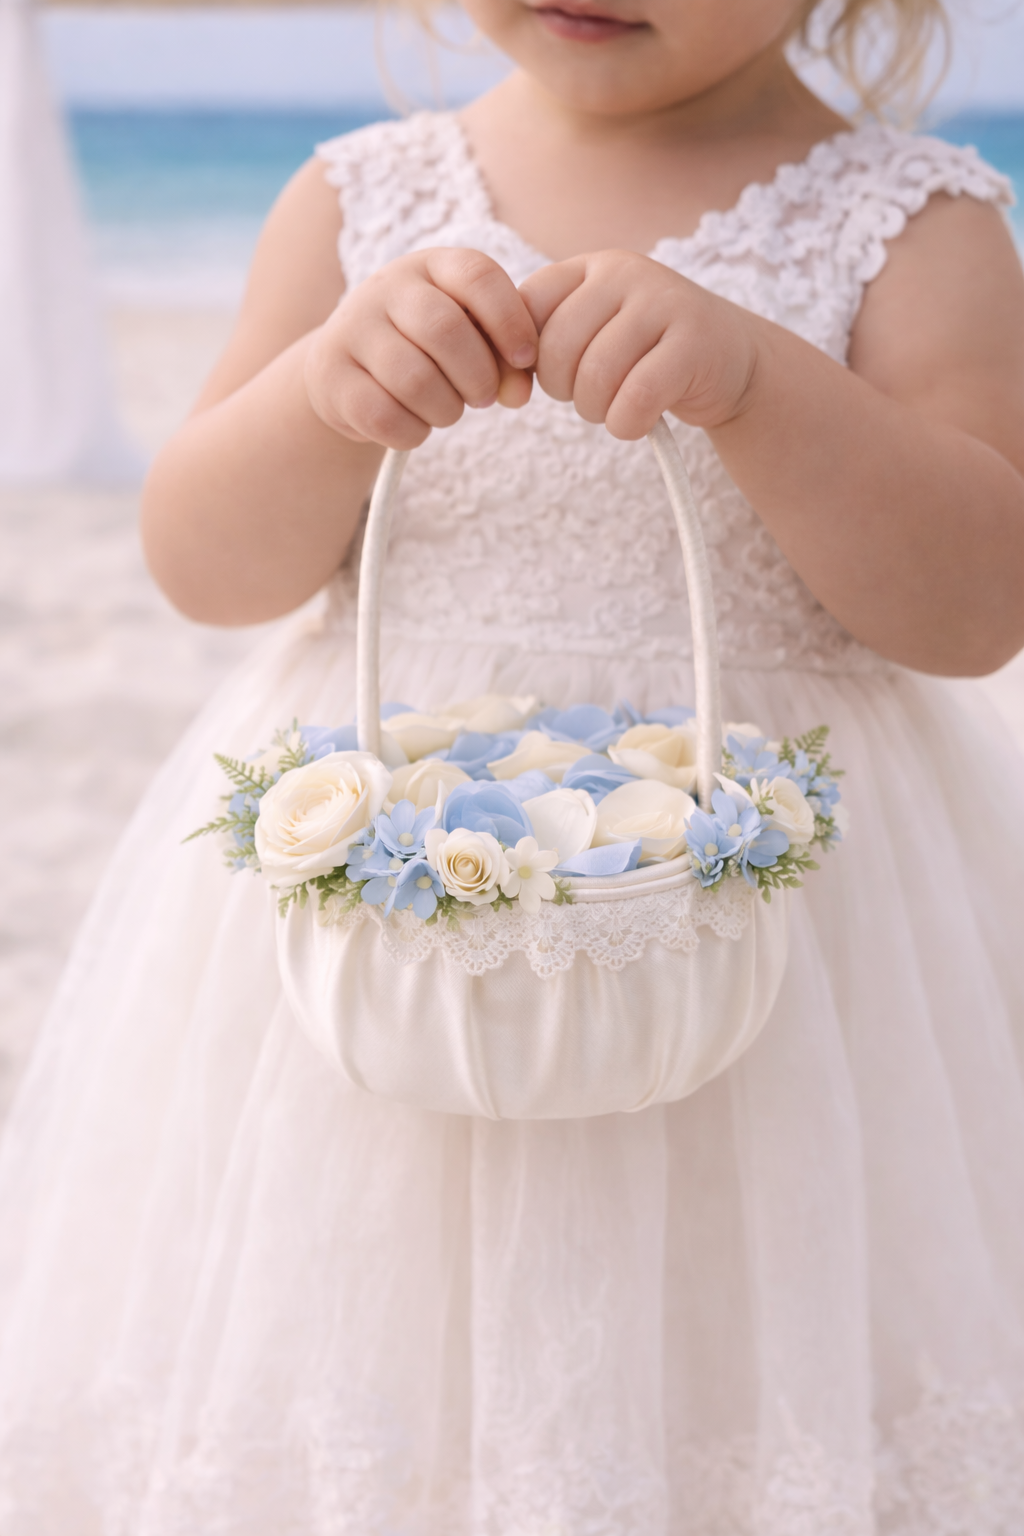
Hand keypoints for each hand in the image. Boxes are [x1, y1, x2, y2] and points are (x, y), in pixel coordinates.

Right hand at [306, 247, 538, 448]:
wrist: (347, 370)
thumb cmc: (425, 352)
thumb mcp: (470, 340)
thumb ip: (505, 359)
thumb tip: (518, 394)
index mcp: (431, 266)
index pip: (478, 275)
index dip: (510, 320)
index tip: (526, 359)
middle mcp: (387, 287)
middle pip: (446, 331)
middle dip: (479, 377)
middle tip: (483, 398)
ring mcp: (352, 329)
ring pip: (415, 380)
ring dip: (446, 411)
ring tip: (447, 411)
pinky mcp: (330, 375)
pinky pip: (384, 416)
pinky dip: (413, 433)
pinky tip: (415, 427)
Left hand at [519, 250, 758, 438]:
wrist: (730, 361)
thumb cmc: (647, 354)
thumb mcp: (595, 331)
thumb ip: (545, 339)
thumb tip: (495, 375)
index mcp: (591, 267)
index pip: (526, 308)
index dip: (523, 358)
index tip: (544, 379)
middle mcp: (625, 273)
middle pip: (557, 350)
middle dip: (564, 391)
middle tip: (590, 395)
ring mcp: (663, 304)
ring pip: (595, 379)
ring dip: (598, 411)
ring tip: (617, 405)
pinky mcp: (693, 345)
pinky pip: (635, 400)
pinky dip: (627, 425)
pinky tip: (638, 421)